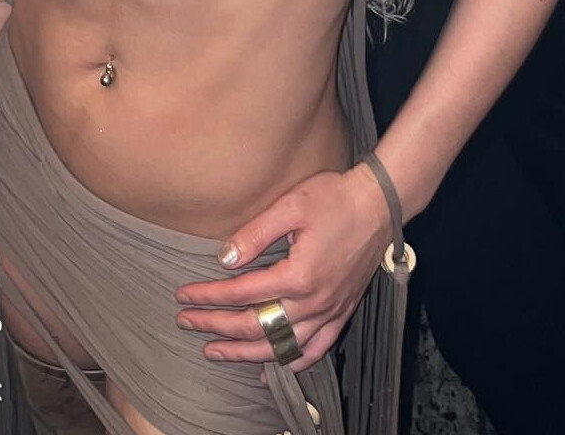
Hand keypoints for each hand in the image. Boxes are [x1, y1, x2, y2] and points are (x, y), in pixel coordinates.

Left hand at [175, 165, 390, 370]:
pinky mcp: (342, 311)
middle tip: (186, 322)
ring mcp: (329, 311)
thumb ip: (256, 233)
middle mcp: (314, 302)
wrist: (380, 204)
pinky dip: (292, 362)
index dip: (209, 296)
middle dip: (216, 326)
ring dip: (244, 352)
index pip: (242, 293)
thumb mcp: (291, 204)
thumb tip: (225, 259)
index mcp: (298, 276)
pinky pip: (316, 349)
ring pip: (281, 346)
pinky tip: (272, 366)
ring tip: (215, 352)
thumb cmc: (336, 197)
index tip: (184, 295)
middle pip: (255, 326)